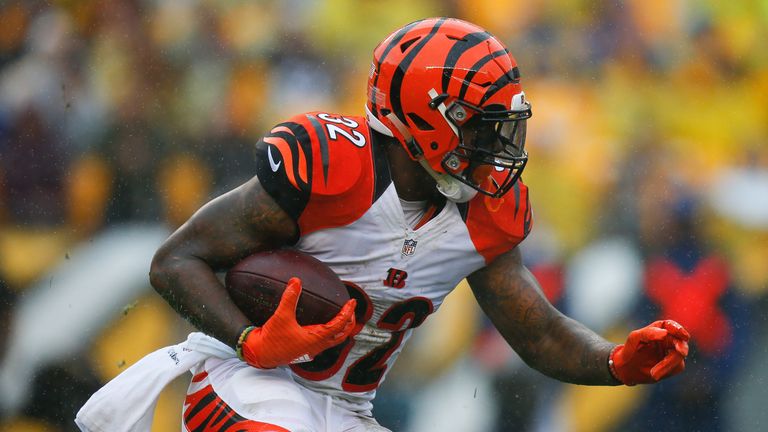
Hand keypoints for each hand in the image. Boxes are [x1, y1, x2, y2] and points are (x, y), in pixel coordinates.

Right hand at [238, 277, 356, 368]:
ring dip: (341, 329)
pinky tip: (323, 324)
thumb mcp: (281, 316)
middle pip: (342, 335)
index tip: (352, 302)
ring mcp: (312, 350)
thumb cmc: (272, 338)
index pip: (339, 325)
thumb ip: (289, 298)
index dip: (348, 312)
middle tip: (351, 309)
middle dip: (349, 322)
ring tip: (342, 317)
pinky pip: (324, 342)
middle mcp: (317, 346)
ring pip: (334, 340)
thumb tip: (296, 280)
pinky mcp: (306, 350)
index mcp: (316, 339)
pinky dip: (330, 332)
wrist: (261, 354)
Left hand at [609, 319, 689, 384]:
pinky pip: (677, 367)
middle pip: (680, 342)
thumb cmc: (631, 349)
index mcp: (660, 328)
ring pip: (679, 356)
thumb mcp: (635, 338)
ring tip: (653, 374)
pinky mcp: (675, 365)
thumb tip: (665, 333)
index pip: (671, 325)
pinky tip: (655, 374)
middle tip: (681, 352)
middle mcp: (669, 338)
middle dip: (680, 349)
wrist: (628, 368)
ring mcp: (674, 352)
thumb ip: (649, 333)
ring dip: (667, 365)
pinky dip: (666, 370)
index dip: (678, 329)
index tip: (683, 336)